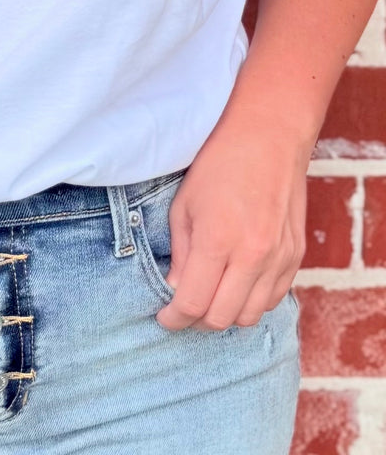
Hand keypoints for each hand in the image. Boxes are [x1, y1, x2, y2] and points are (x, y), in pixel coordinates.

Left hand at [154, 110, 308, 331]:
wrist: (268, 140)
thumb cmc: (219, 166)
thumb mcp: (184, 206)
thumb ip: (181, 254)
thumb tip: (177, 290)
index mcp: (217, 241)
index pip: (193, 303)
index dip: (174, 318)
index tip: (165, 317)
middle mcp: (252, 256)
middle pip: (222, 318)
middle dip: (196, 321)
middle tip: (183, 309)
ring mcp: (278, 258)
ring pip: (251, 316)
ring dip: (226, 314)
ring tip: (210, 298)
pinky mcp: (296, 256)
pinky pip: (273, 299)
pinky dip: (252, 301)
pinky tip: (237, 285)